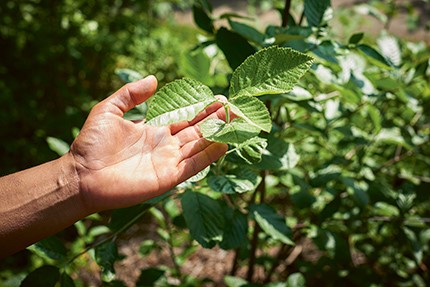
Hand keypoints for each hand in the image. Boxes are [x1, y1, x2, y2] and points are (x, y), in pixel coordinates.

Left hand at [70, 75, 227, 211]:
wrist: (82, 175)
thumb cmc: (92, 144)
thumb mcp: (108, 110)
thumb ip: (130, 94)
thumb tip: (154, 79)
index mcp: (155, 130)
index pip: (185, 118)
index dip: (201, 109)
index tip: (218, 98)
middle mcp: (166, 145)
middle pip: (197, 131)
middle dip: (215, 120)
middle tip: (234, 108)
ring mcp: (169, 161)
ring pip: (200, 146)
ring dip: (217, 134)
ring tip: (235, 121)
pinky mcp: (168, 177)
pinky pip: (194, 165)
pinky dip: (209, 155)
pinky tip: (224, 143)